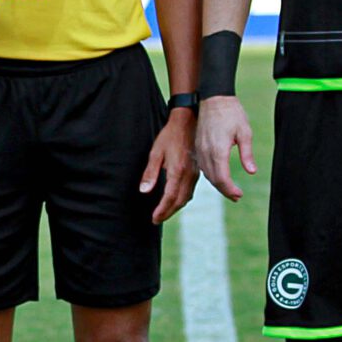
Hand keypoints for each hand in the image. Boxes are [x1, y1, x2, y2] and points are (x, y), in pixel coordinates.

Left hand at [143, 108, 195, 223]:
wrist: (188, 122)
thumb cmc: (170, 135)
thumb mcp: (156, 152)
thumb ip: (150, 173)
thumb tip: (144, 191)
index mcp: (178, 171)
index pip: (170, 197)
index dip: (162, 210)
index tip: (154, 218)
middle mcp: (189, 175)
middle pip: (179, 201)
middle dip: (168, 212)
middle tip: (157, 219)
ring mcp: (195, 173)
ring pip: (186, 197)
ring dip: (175, 207)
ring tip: (164, 213)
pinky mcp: (197, 171)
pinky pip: (190, 190)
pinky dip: (182, 199)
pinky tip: (176, 200)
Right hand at [194, 95, 256, 200]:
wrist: (214, 97)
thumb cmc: (232, 113)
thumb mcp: (245, 132)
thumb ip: (247, 154)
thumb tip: (251, 172)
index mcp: (218, 150)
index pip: (222, 178)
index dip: (230, 190)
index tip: (240, 195)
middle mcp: (206, 152)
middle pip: (214, 179)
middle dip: (225, 190)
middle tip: (237, 197)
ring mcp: (199, 149)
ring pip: (207, 174)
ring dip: (218, 184)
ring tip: (229, 189)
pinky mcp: (197, 146)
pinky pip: (202, 166)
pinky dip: (211, 175)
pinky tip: (218, 176)